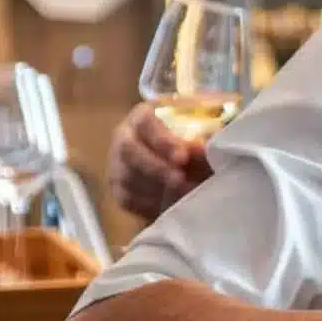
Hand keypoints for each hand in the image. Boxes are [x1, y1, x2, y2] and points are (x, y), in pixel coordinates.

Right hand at [107, 102, 210, 221]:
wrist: (188, 156)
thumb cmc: (198, 135)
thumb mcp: (204, 131)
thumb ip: (204, 137)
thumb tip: (199, 148)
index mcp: (143, 115)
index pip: (145, 122)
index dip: (162, 141)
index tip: (182, 157)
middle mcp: (124, 136)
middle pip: (129, 151)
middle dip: (155, 168)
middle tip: (180, 180)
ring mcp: (117, 163)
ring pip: (127, 177)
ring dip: (156, 189)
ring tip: (185, 194)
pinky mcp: (119, 188)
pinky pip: (127, 200)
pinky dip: (149, 205)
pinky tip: (171, 205)